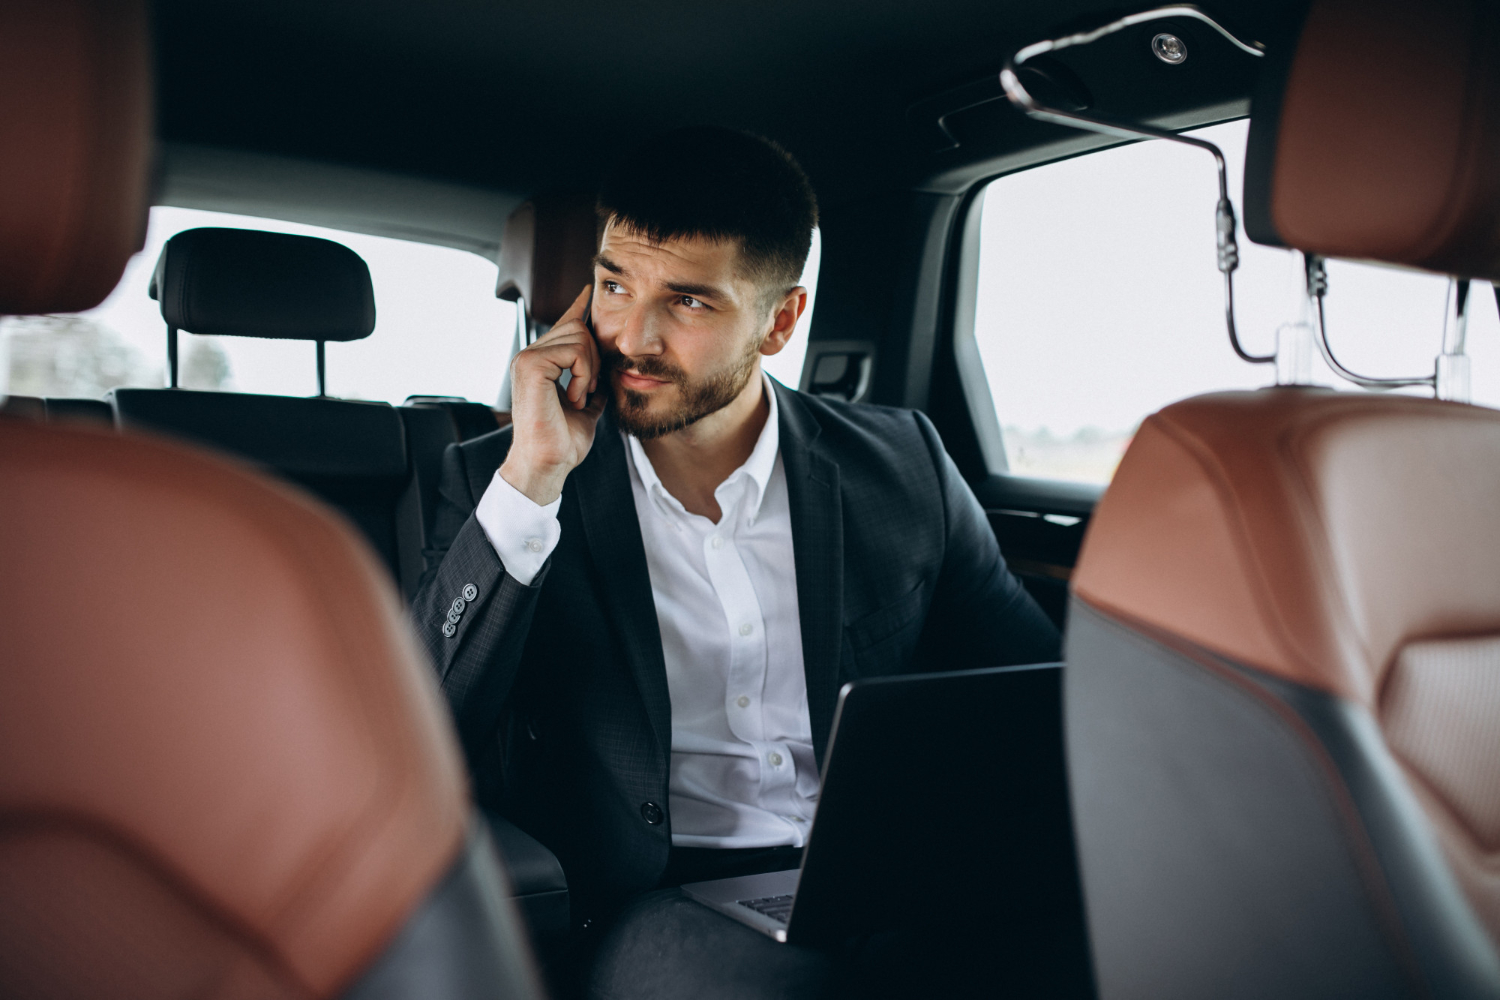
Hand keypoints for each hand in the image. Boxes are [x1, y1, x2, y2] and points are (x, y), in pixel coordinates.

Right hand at [500, 284, 605, 504]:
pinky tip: (574, 398)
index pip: (563, 325)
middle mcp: (529, 356)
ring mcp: (527, 358)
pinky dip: (583, 376)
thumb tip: (606, 378)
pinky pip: (574, 351)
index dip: (577, 306)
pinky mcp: (530, 365)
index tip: (589, 291)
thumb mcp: (585, 408)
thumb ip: (592, 387)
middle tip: (588, 392)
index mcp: (540, 363)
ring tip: (579, 397)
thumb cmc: (563, 443)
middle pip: (578, 328)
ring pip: (579, 336)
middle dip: (594, 359)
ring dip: (590, 370)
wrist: (549, 464)